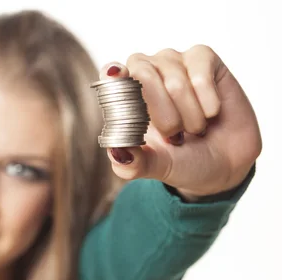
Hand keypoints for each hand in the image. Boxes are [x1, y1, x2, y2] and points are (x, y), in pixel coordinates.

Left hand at [100, 45, 261, 200]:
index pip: (110, 76)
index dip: (113, 76)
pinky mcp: (201, 57)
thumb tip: (116, 151)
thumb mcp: (156, 167)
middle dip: (163, 114)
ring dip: (189, 115)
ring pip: (175, 81)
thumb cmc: (182, 159)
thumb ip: (133, 164)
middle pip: (143, 76)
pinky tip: (211, 113)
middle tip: (175, 136)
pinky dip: (207, 100)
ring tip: (195, 128)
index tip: (117, 77)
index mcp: (123, 97)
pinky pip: (200, 74)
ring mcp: (172, 62)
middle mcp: (144, 73)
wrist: (224, 162)